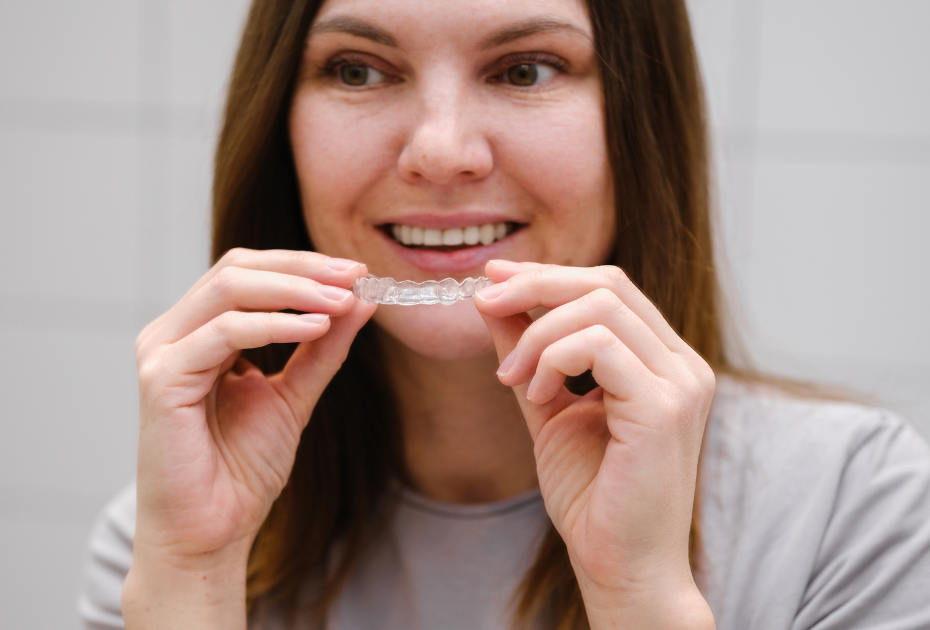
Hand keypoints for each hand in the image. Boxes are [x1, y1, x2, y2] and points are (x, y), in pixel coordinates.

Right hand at [124, 248, 374, 627]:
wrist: (210, 532)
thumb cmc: (242, 469)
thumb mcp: (295, 394)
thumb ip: (323, 347)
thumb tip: (359, 298)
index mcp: (200, 331)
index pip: (249, 271)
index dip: (303, 265)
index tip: (357, 272)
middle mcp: (175, 333)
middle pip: (238, 269)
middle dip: (303, 268)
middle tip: (354, 275)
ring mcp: (162, 352)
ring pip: (230, 290)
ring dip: (295, 289)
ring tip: (342, 301)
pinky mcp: (161, 379)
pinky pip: (223, 333)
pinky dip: (274, 324)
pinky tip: (316, 327)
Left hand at [475, 261, 715, 628]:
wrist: (619, 566)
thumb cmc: (591, 495)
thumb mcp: (547, 404)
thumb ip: (528, 350)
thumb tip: (494, 297)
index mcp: (662, 360)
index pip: (609, 287)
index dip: (548, 275)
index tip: (494, 280)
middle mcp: (682, 364)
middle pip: (608, 283)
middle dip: (535, 284)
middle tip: (484, 303)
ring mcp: (680, 383)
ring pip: (601, 306)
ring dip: (537, 332)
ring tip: (512, 377)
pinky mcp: (664, 408)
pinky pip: (600, 345)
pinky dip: (553, 358)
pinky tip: (535, 392)